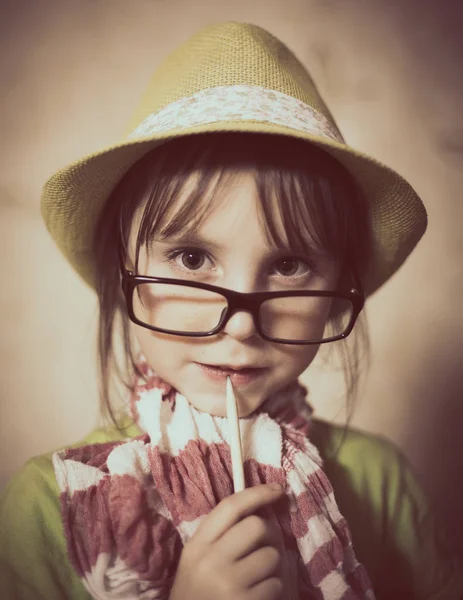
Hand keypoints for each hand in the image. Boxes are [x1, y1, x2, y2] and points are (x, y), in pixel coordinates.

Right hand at [169, 483, 284, 599]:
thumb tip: (261, 509)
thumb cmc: (196, 593)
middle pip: (257, 526)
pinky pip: (276, 584)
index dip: (257, 493)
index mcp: (197, 545)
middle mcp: (211, 561)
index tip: (278, 490)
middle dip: (267, 534)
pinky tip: (256, 597)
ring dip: (271, 566)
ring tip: (256, 578)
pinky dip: (272, 589)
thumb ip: (220, 536)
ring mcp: (228, 584)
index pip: (230, 507)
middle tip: (262, 547)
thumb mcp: (197, 560)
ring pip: (272, 556)